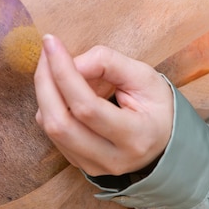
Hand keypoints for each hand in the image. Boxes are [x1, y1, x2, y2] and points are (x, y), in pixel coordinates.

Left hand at [34, 34, 172, 176]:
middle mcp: (112, 158)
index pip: (87, 107)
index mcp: (135, 137)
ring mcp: (92, 165)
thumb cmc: (155, 105)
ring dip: (43, 91)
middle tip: (46, 51)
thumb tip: (71, 61)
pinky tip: (57, 86)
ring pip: (50, 129)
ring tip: (50, 65)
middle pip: (60, 123)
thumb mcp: (144, 76)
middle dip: (45, 81)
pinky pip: (51, 132)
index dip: (64, 72)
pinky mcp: (79, 163)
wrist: (165, 141)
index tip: (51, 42)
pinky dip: (48, 104)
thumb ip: (108, 63)